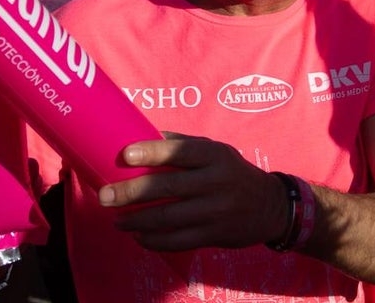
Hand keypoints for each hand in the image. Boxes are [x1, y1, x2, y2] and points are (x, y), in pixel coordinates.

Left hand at [97, 134, 287, 251]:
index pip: (180, 151)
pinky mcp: (214, 235)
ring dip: (137, 220)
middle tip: (104, 196)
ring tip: (116, 219)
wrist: (270, 206)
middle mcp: (215, 182)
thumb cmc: (230, 170)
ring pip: (169, 218)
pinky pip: (179, 241)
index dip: (152, 152)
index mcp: (213, 156)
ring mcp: (215, 212)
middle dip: (131, 193)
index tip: (125, 155)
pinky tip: (138, 236)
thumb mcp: (214, 149)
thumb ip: (180, 143)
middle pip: (167, 188)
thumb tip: (139, 132)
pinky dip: (154, 241)